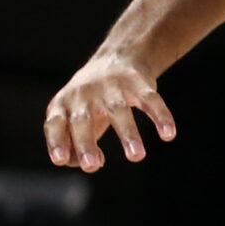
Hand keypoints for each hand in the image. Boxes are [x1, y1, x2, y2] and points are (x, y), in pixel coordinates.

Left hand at [44, 47, 175, 171]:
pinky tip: (168, 134)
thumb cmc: (90, 102)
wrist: (117, 58)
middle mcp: (83, 93)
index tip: (59, 160)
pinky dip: (160, 117)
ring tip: (136, 157)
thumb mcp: (73, 119)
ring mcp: (111, 86)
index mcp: (63, 104)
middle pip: (82, 119)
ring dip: (128, 134)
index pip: (55, 123)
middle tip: (92, 166)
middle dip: (86, 143)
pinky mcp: (138, 83)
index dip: (56, 141)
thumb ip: (74, 146)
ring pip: (119, 110)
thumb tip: (89, 163)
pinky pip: (150, 101)